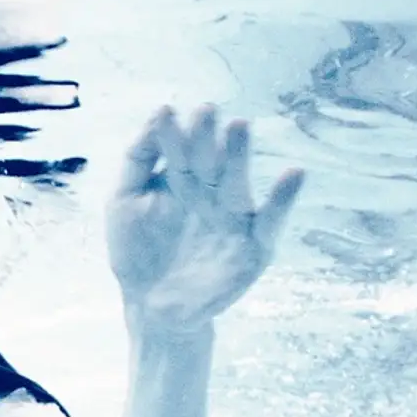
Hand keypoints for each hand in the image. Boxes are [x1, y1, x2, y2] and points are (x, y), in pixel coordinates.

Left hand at [106, 105, 304, 338]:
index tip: (167, 111)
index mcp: (180, 181)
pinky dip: (283, 199)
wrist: (152, 306)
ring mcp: (233, 217)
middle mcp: (210, 193)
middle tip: (206, 111)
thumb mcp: (124, 201)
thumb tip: (159, 111)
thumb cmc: (137, 251)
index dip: (174, 133)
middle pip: (209, 161)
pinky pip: (270, 220)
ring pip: (236, 182)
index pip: (179, 151)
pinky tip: (293, 173)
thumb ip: (137, 159)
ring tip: (239, 126)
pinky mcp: (253, 245)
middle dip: (206, 137)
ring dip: (239, 155)